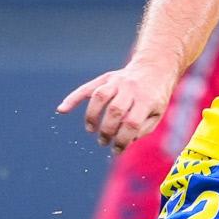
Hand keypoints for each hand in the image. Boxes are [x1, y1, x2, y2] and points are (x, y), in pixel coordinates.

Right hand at [57, 62, 175, 148]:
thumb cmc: (155, 97)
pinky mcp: (106, 78)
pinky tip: (62, 110)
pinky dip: (73, 98)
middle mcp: (131, 88)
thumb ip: (142, 129)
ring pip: (99, 97)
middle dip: (106, 131)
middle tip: (103, 142)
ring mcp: (117, 81)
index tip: (116, 151)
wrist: (154, 68)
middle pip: (114, 111)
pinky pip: (87, 87)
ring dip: (92, 116)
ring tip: (91, 130)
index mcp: (146, 100)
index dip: (122, 140)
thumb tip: (123, 141)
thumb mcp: (157, 114)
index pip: (131, 123)